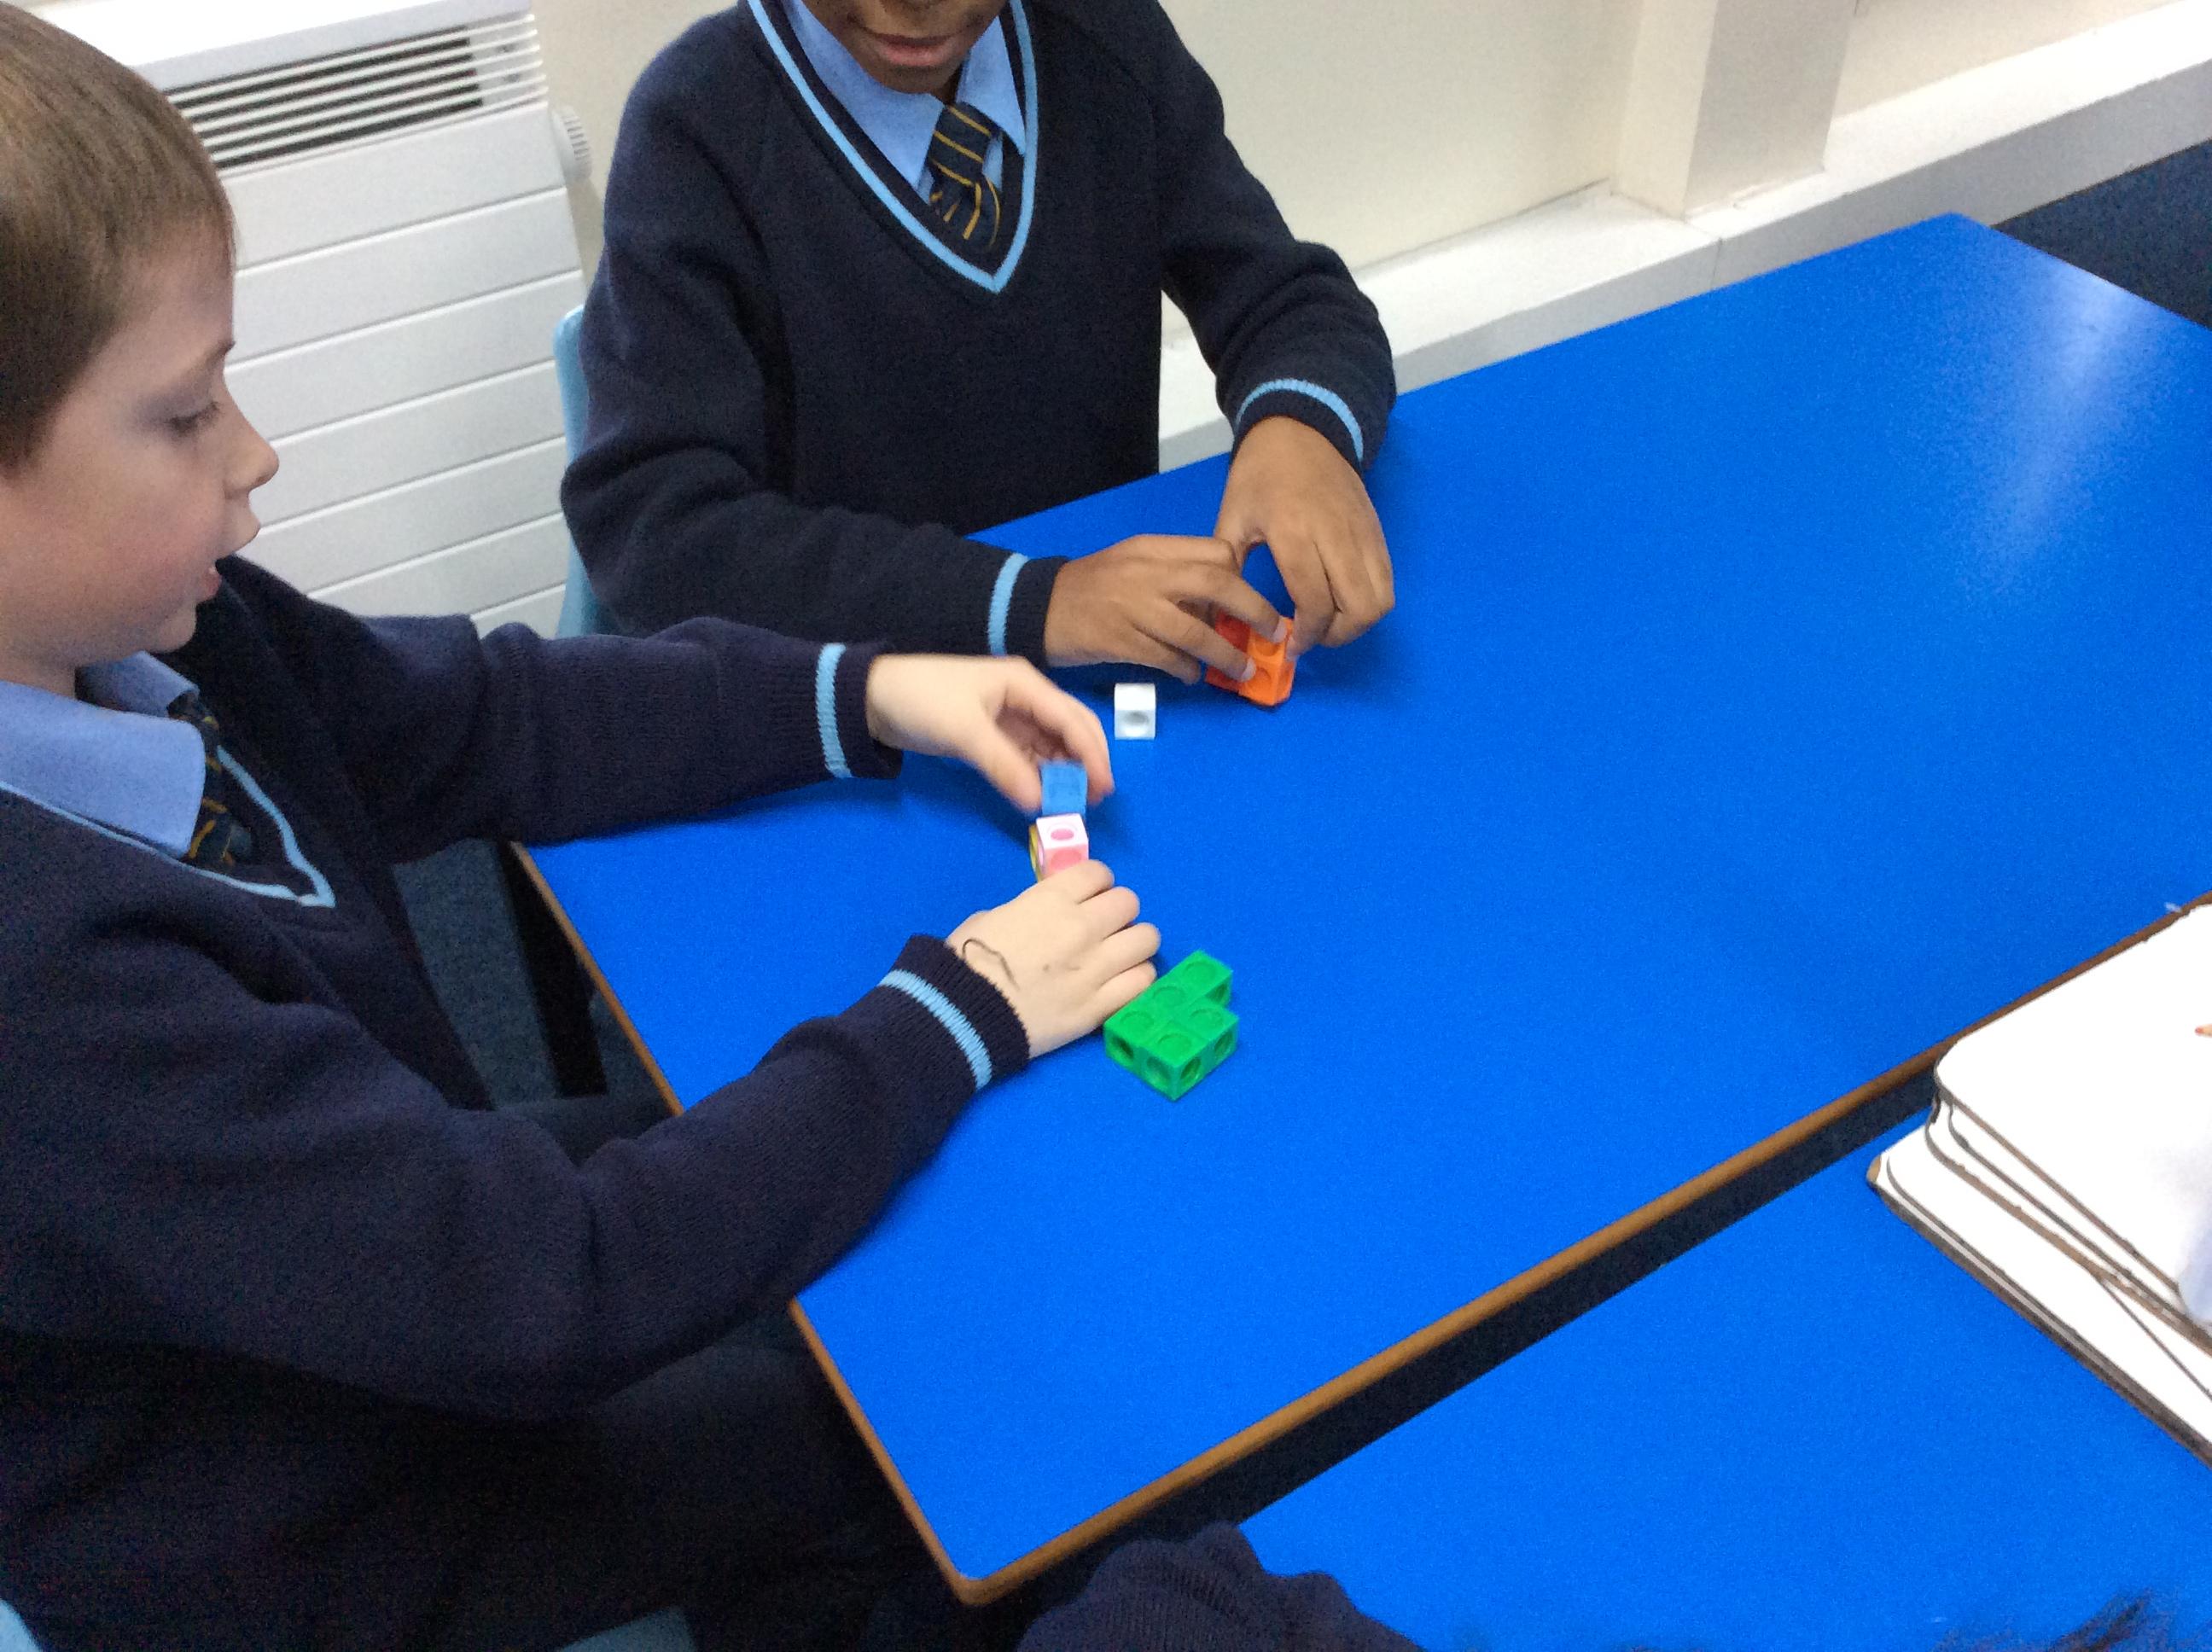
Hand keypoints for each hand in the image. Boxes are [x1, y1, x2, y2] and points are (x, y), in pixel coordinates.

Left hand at [865, 655, 1110, 813]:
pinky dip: (1039, 775)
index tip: (1103, 787)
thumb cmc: (923, 701)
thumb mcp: (965, 732)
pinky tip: (1044, 795)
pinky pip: (1028, 756)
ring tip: (1073, 803)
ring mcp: (1010, 717)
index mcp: (1024, 684)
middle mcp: (1024, 697)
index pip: (1071, 719)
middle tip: (1096, 798)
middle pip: (1069, 729)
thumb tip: (1039, 803)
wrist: (874, 699)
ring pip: (1050, 746)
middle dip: (1086, 761)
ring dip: (1063, 771)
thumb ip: (1004, 766)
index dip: (1091, 753)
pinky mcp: (994, 735)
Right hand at [948, 861, 1159, 1056]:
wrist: (963, 1015)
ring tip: (1121, 955)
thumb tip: (1046, 916)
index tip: (1090, 897)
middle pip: (1129, 902)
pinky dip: (1137, 978)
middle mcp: (1082, 927)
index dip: (1097, 883)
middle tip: (1105, 928)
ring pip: (1147, 939)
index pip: (1099, 872)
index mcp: (1052, 899)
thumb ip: (1030, 910)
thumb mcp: (993, 917)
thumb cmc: (967, 961)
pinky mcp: (1101, 1005)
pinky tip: (1123, 982)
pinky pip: (1143, 981)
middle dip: (1118, 911)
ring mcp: (1096, 967)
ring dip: (1135, 943)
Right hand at [1043, 534, 1287, 684]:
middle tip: (1273, 633)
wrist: (1042, 607)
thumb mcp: (1134, 563)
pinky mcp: (1122, 642)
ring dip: (1226, 653)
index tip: (1251, 600)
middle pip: (1217, 583)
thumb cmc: (1095, 587)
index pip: (1215, 553)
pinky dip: (1187, 669)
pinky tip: (1194, 675)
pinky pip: (1167, 658)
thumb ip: (1175, 574)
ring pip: (1195, 630)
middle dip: (1253, 611)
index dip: (1242, 576)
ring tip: (1244, 668)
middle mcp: (1148, 574)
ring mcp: (1134, 608)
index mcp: (1154, 549)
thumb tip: (1220, 605)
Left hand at [1215, 416, 1392, 656]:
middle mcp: (1336, 536)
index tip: (1289, 645)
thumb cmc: (1261, 473)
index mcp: (1294, 532)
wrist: (1302, 428)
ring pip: (1381, 599)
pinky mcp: (1377, 532)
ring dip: (1357, 622)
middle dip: (1336, 636)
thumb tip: (1222, 613)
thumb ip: (1228, 567)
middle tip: (1312, 636)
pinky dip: (1369, 600)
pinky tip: (1342, 598)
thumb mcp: (1232, 516)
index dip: (1306, 635)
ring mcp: (1363, 534)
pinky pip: (1386, 580)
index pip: (1315, 602)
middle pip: (1360, 609)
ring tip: (1328, 622)